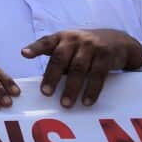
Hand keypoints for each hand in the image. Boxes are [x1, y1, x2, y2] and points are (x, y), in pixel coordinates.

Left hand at [21, 29, 141, 107]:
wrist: (118, 40)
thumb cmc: (86, 48)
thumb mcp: (71, 47)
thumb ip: (58, 61)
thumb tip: (45, 84)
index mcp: (62, 37)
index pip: (46, 42)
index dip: (35, 48)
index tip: (24, 54)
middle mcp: (75, 39)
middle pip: (60, 58)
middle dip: (52, 76)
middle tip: (45, 93)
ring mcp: (91, 46)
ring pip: (78, 68)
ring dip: (71, 88)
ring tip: (65, 104)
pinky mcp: (106, 55)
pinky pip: (98, 75)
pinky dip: (91, 90)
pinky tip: (86, 101)